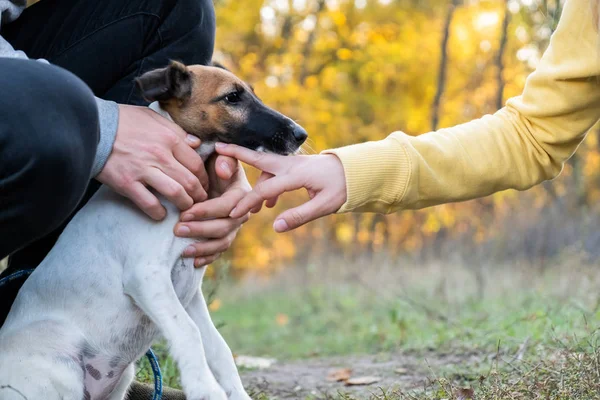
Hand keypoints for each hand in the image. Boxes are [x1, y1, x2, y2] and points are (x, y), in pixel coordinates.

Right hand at [97, 105, 207, 219]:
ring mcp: (144, 170)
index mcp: (169, 138)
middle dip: (199, 194)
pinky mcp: (127, 183)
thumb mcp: (152, 117)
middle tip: (200, 200)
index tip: (204, 185)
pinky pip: (149, 204)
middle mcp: (160, 155)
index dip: (204, 178)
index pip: (197, 163)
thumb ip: (176, 131)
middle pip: (190, 181)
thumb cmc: (123, 121)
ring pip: (176, 194)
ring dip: (185, 204)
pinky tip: (161, 214)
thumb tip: (196, 143)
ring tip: (186, 208)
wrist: (90, 126)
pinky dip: (158, 213)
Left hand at [174, 155, 250, 266]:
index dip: (207, 211)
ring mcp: (234, 226)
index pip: (226, 205)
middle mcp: (241, 212)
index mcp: (242, 193)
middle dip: (201, 230)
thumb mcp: (217, 155)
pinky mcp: (226, 235)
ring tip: (183, 250)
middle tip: (177, 230)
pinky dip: (207, 258)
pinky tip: (192, 262)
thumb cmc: (211, 163)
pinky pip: (219, 250)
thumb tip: (222, 170)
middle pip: (225, 227)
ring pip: (223, 242)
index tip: (185, 212)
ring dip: (203, 248)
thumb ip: (222, 158)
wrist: (210, 173)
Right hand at [215, 143, 346, 232]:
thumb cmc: (342, 188)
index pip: (265, 189)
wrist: (357, 171)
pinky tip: (269, 203)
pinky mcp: (296, 165)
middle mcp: (291, 164)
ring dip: (254, 183)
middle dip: (237, 154)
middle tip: (217, 148)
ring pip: (265, 167)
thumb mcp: (324, 206)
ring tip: (251, 208)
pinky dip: (266, 183)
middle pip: (258, 158)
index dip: (248, 203)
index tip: (234, 214)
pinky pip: (274, 171)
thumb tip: (276, 227)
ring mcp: (293, 162)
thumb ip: (299, 216)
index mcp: (296, 175)